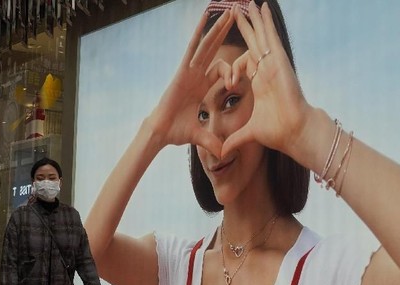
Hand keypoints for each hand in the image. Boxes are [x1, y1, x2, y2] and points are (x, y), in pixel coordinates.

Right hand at [143, 10, 235, 157]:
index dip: (233, 72)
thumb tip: (224, 154)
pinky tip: (206, 16)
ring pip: (207, 44)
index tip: (238, 82)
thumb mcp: (200, 136)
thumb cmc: (176, 132)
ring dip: (218, 27)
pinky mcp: (183, 69)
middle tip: (238, 16)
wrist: (161, 132)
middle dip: (226, 33)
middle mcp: (196, 75)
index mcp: (201, 86)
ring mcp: (190, 70)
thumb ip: (213, 141)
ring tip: (230, 11)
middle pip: (214, 49)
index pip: (221, 70)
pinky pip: (193, 47)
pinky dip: (200, 32)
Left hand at [223, 2, 314, 157]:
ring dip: (253, 19)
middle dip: (245, 28)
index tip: (226, 77)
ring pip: (261, 36)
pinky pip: (270, 36)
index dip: (233, 64)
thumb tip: (222, 153)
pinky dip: (265, 22)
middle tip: (236, 12)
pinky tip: (259, 7)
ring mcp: (273, 64)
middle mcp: (266, 70)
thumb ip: (235, 140)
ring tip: (247, 3)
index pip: (245, 64)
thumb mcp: (249, 133)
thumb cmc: (277, 132)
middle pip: (253, 44)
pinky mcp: (278, 61)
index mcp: (260, 83)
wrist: (294, 131)